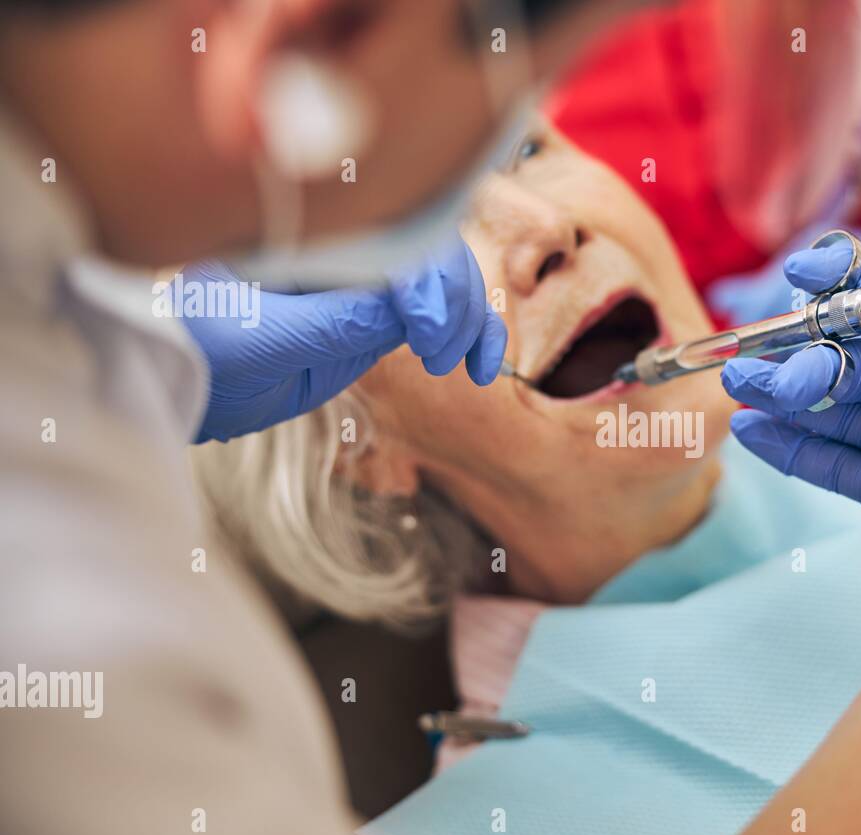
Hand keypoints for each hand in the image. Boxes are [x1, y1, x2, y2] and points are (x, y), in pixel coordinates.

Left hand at [181, 239, 506, 441]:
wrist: (184, 382)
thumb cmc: (205, 349)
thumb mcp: (266, 338)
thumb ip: (337, 320)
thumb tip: (410, 307)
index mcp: (318, 235)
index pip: (399, 234)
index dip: (427, 277)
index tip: (426, 331)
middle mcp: (351, 249)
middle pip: (435, 250)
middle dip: (455, 300)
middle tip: (440, 355)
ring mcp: (368, 284)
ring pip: (449, 282)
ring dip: (474, 320)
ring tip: (471, 369)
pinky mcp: (379, 318)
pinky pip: (440, 318)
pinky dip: (471, 338)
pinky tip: (484, 370)